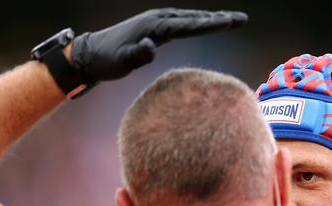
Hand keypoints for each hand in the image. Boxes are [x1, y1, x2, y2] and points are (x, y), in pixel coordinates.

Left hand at [71, 8, 246, 82]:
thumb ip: (137, 54)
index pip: (189, 25)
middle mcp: (158, 19)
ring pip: (189, 19)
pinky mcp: (154, 29)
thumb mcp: (121, 61)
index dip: (211, 24)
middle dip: (219, 19)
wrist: (90, 54)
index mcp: (155, 25)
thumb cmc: (106, 60)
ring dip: (210, 19)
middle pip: (194, 18)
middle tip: (242, 19)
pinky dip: (196, 23)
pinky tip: (204, 25)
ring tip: (231, 21)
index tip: (231, 23)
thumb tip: (151, 48)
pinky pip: (181, 24)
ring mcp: (156, 22)